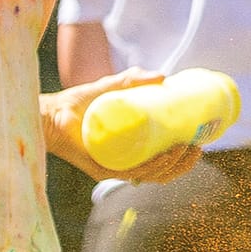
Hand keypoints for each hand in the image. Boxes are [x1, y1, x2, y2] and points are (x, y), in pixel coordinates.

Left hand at [41, 71, 204, 185]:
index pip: (166, 163)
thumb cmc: (80, 103)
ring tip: (182, 149)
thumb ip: (134, 79)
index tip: (199, 143)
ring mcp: (114, 169)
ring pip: (151, 176)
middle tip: (194, 146)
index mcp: (134, 153)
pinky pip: (130, 174)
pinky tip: (162, 158)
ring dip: (172, 166)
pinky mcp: (101, 169)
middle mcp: (126, 164)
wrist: (51, 111)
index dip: (185, 159)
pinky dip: (150, 168)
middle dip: (184, 164)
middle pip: (164, 173)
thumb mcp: (113, 87)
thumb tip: (164, 76)